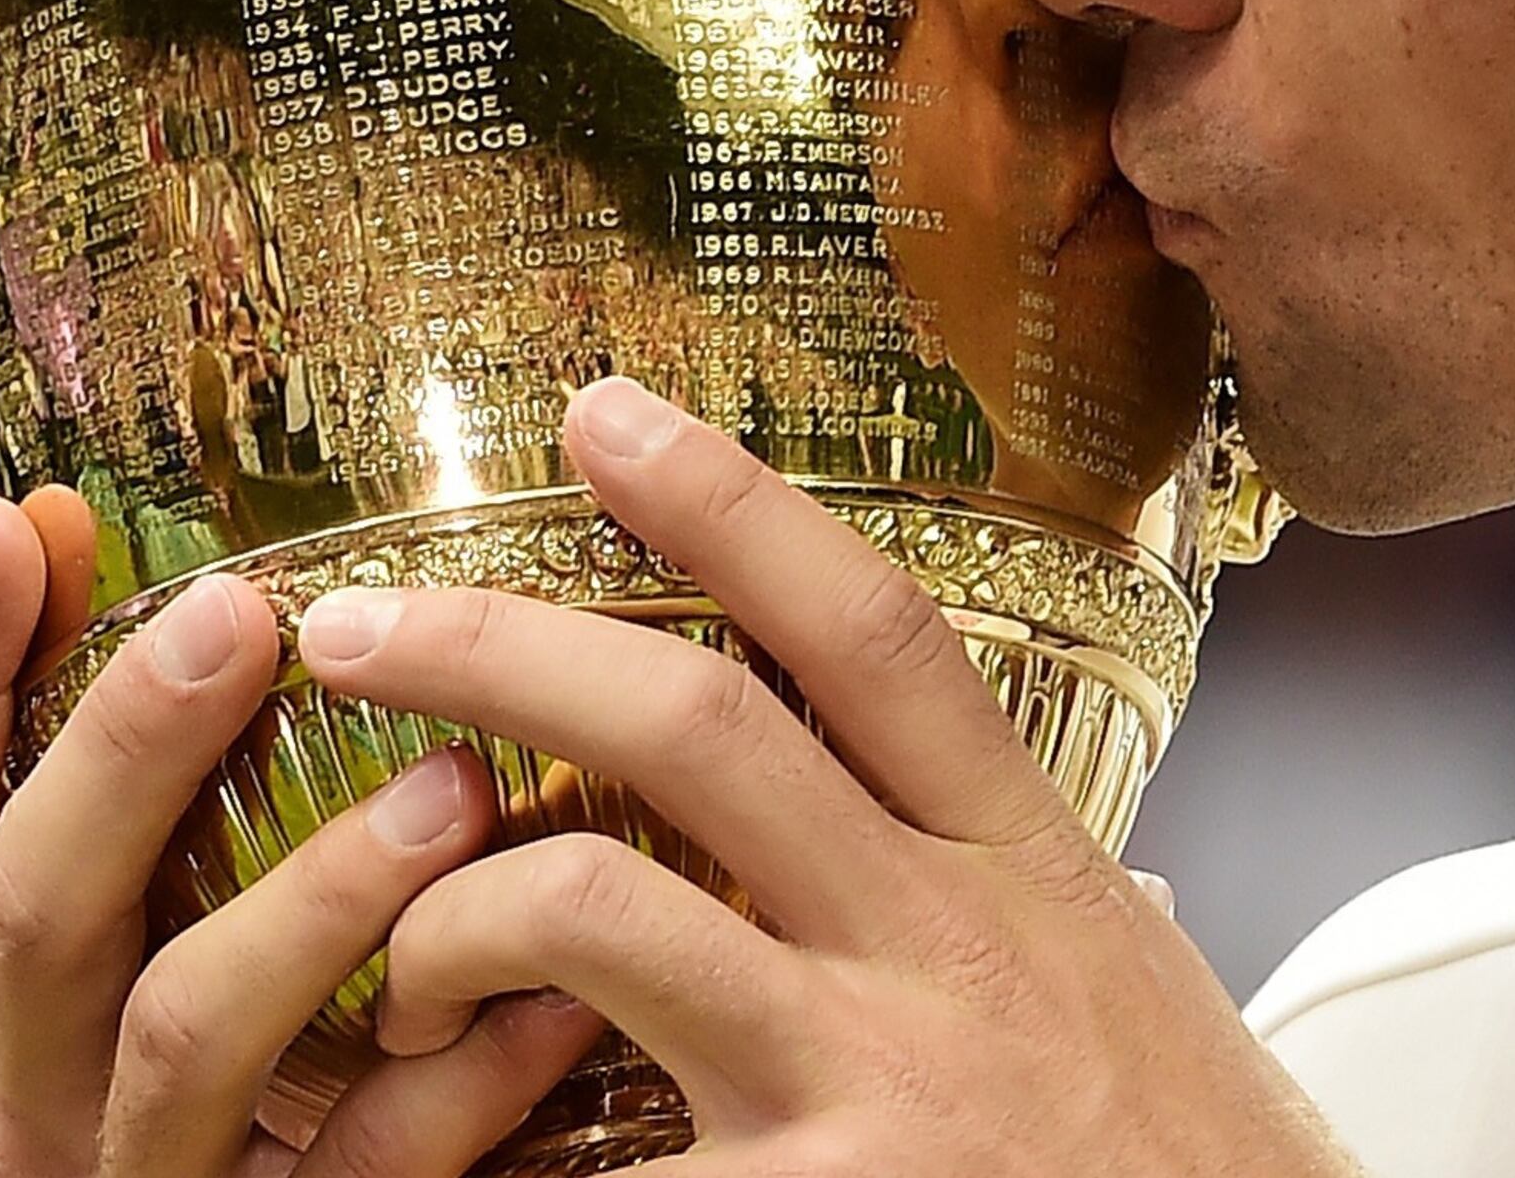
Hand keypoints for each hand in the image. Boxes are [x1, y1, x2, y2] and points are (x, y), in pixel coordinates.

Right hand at [0, 486, 601, 1174]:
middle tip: (240, 610)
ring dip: (311, 898)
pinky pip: (361, 1168)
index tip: (2, 518)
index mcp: (5, 982)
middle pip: (31, 905)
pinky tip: (549, 1001)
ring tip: (448, 788)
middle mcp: (44, 1084)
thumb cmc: (266, 1062)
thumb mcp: (161, 920)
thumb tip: (108, 514)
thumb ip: (143, 766)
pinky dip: (455, 1082)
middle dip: (123, 746)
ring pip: (184, 1030)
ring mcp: (154, 1176)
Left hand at [292, 380, 1362, 1177]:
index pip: (874, 632)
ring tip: (391, 964)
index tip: (603, 412)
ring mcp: (873, 1093)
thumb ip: (1055, 912)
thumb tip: (1009, 834)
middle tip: (362, 624)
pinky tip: (448, 1162)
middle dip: (502, 647)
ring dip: (453, 912)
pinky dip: (488, 1154)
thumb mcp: (1151, 1015)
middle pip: (695, 726)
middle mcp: (949, 956)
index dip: (728, 502)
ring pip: (600, 911)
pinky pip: (590, 1162)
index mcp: (1033, 880)